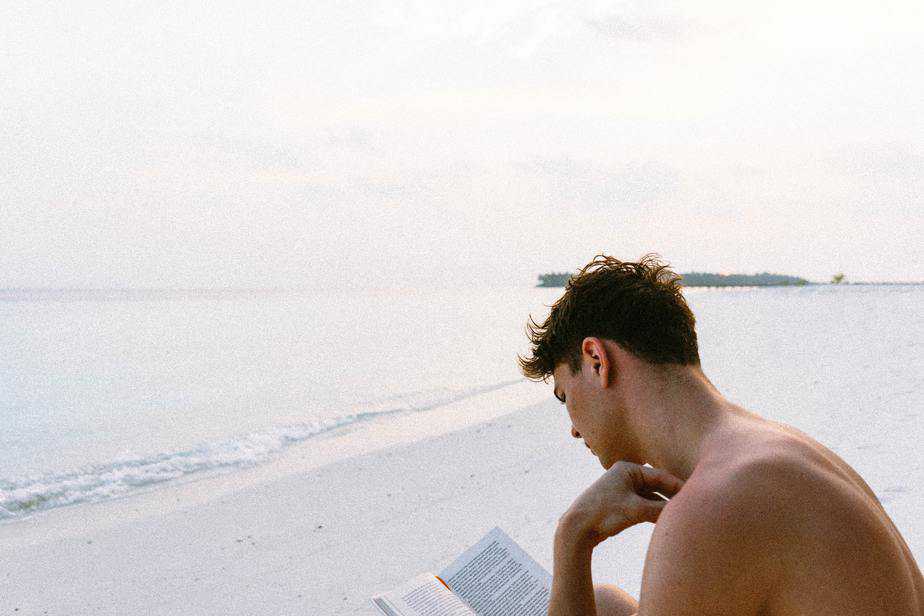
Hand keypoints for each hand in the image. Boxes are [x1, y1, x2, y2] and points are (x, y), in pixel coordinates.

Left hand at [556, 461, 684, 548]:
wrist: (577, 528)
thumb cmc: (603, 514)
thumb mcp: (636, 510)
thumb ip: (661, 509)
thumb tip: (683, 510)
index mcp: (628, 468)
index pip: (661, 476)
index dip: (679, 487)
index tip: (697, 496)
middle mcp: (626, 475)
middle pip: (657, 486)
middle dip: (673, 497)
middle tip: (693, 507)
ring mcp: (623, 489)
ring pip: (651, 497)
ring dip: (664, 506)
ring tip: (682, 515)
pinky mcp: (621, 503)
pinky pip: (644, 506)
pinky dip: (655, 512)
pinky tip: (665, 521)